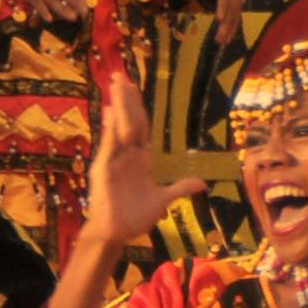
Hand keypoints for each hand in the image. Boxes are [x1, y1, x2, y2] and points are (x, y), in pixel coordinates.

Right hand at [82, 69, 201, 251]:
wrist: (117, 233)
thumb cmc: (136, 217)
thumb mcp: (164, 200)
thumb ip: (181, 188)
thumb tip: (203, 182)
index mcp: (140, 159)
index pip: (140, 127)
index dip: (138, 108)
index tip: (134, 88)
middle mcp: (126, 155)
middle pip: (129, 121)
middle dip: (126, 98)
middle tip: (121, 75)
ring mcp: (114, 160)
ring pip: (119, 127)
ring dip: (119, 105)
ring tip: (116, 83)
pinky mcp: (104, 168)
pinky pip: (109, 145)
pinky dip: (110, 128)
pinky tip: (111, 111)